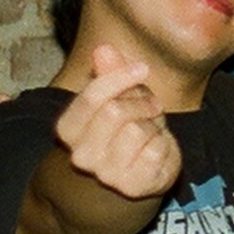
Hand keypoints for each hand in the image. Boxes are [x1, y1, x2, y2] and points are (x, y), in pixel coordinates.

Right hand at [55, 44, 181, 202]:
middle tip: (151, 106)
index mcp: (68, 130)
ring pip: (138, 131)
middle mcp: (81, 156)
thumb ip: (109, 73)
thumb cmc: (128, 128)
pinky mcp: (134, 185)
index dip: (120, 77)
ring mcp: (106, 174)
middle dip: (141, 103)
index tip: (142, 68)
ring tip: (152, 130)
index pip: (91, 97)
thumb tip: (103, 48)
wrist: (145, 171)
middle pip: (115, 112)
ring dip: (154, 125)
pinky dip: (165, 144)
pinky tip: (158, 150)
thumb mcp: (118, 96)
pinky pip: (157, 150)